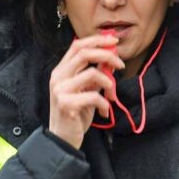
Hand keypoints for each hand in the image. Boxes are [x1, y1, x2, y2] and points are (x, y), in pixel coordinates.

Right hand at [48, 34, 123, 148]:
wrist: (62, 138)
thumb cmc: (75, 114)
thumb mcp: (85, 90)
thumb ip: (94, 75)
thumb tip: (110, 60)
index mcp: (61, 71)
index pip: (77, 45)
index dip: (97, 40)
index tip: (114, 41)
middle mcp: (58, 77)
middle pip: (84, 53)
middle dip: (107, 55)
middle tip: (120, 65)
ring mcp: (60, 90)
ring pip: (93, 74)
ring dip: (109, 84)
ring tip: (111, 96)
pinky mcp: (67, 104)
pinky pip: (95, 96)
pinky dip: (105, 104)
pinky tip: (104, 112)